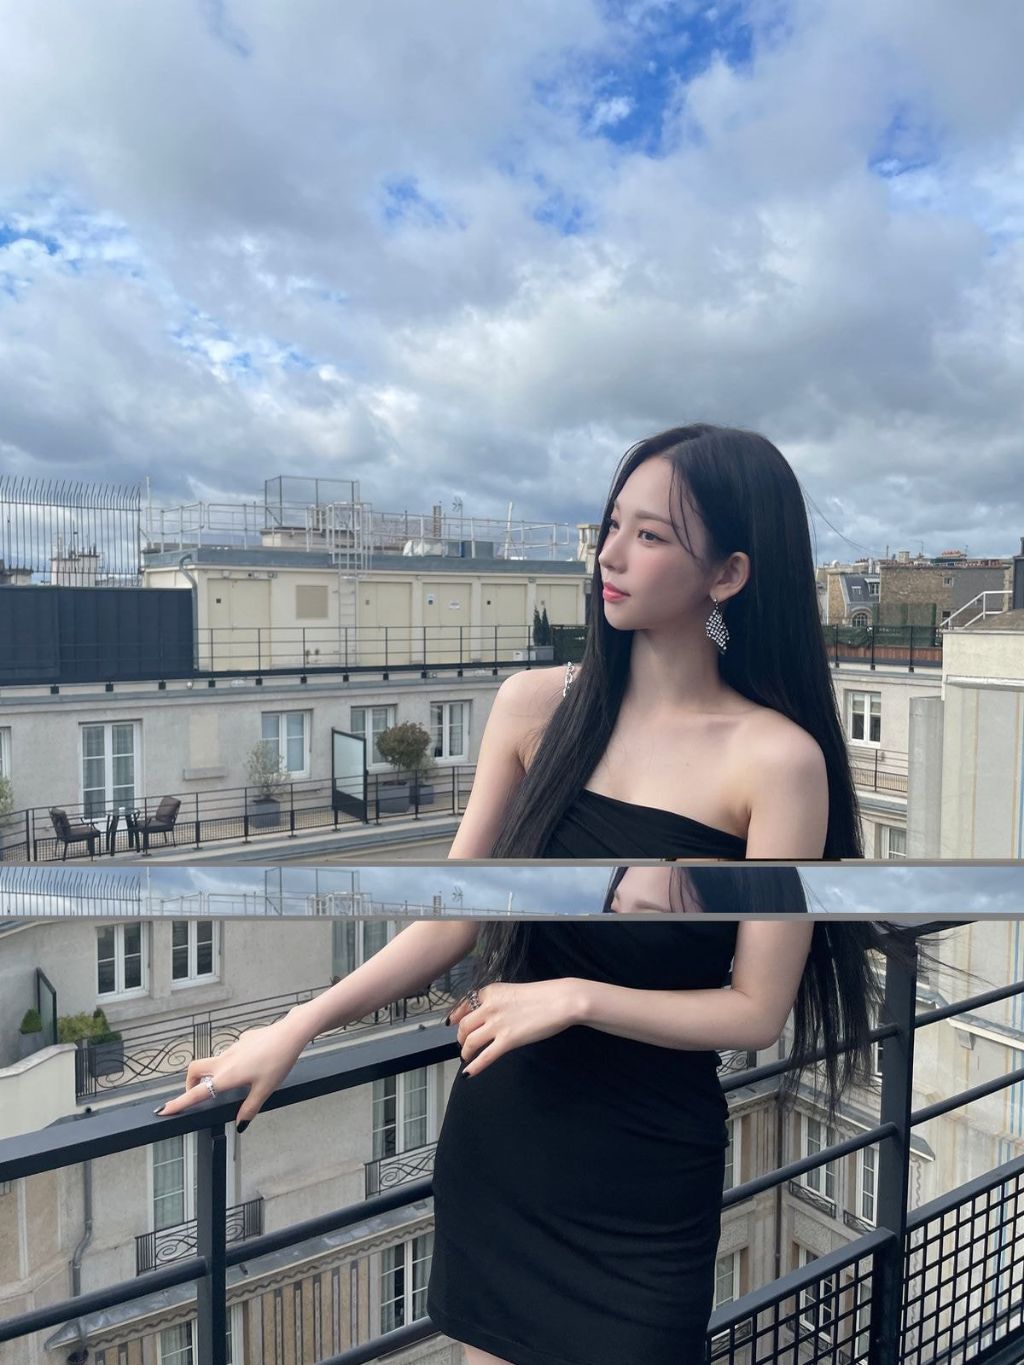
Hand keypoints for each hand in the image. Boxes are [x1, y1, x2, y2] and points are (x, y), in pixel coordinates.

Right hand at [154, 1017, 307, 1129]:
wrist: (290, 1033)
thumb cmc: (278, 1062)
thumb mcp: (265, 1090)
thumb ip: (250, 1108)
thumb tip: (240, 1125)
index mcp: (227, 1076)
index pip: (196, 1093)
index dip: (179, 1103)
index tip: (163, 1110)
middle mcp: (224, 1061)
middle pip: (195, 1070)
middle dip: (189, 1083)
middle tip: (196, 1096)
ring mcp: (232, 1048)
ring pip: (213, 1062)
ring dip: (212, 1074)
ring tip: (230, 1085)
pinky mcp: (242, 1040)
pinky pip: (230, 1054)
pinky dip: (231, 1063)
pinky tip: (252, 1066)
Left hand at [447, 979, 584, 1075]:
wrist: (560, 1001)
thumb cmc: (543, 996)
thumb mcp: (512, 992)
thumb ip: (498, 1002)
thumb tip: (488, 1016)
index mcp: (490, 992)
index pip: (465, 1004)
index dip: (456, 1016)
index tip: (452, 1023)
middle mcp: (489, 1007)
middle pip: (464, 1025)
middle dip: (460, 1037)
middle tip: (463, 1044)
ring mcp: (497, 1024)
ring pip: (470, 1041)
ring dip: (465, 1051)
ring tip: (467, 1057)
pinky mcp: (508, 1040)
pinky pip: (485, 1057)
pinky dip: (474, 1067)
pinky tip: (468, 1074)